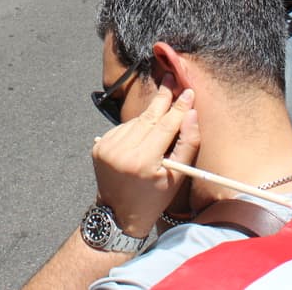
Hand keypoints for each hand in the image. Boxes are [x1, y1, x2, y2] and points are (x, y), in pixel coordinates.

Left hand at [91, 82, 199, 237]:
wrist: (118, 213)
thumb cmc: (154, 198)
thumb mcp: (177, 177)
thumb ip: (187, 144)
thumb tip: (192, 114)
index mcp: (143, 162)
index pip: (166, 126)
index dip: (179, 108)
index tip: (188, 91)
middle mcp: (122, 152)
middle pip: (149, 117)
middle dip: (163, 98)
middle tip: (170, 78)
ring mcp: (107, 147)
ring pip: (137, 121)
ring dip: (150, 117)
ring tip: (160, 121)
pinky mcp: (99, 145)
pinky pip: (124, 128)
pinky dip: (136, 128)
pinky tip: (142, 137)